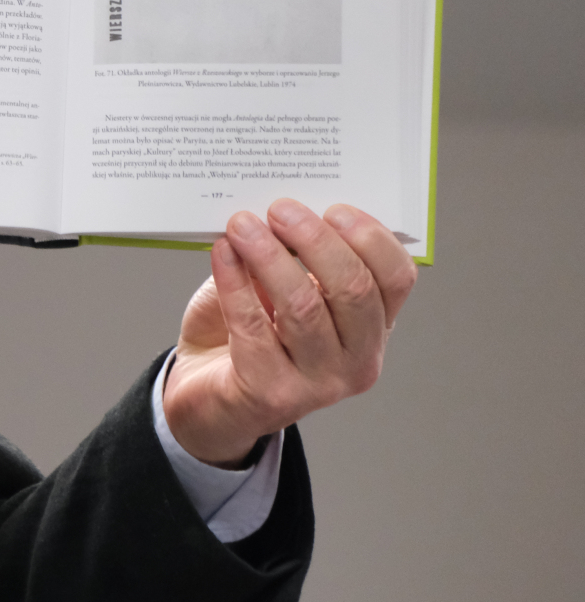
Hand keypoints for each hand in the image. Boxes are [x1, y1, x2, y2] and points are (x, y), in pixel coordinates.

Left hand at [163, 199, 416, 466]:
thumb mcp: (285, 290)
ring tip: (241, 224)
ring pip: (304, 307)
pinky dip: (235, 282)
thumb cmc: (251, 331)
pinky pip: (253, 326)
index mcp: (373, 328)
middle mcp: (357, 361)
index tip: (333, 207)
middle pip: (353, 290)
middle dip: (316, 241)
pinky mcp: (270, 394)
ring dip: (270, 256)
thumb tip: (286, 208)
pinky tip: (222, 253)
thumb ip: (296, 257)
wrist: (205, 393)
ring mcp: (318, 384)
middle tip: (280, 209)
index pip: (396, 280)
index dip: (370, 238)